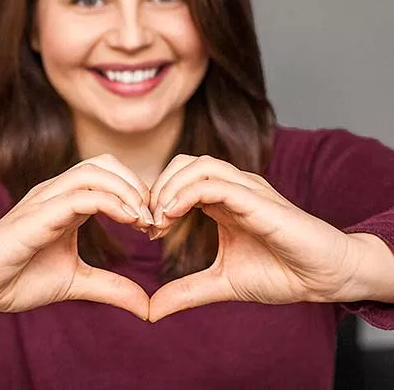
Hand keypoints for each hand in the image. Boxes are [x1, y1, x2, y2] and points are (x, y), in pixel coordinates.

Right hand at [0, 154, 153, 320]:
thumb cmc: (18, 278)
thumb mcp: (77, 282)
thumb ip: (111, 287)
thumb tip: (146, 305)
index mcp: (67, 201)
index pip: (109, 176)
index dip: (137, 194)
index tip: (154, 224)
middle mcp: (57, 192)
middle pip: (105, 163)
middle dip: (136, 185)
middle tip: (153, 218)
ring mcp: (45, 199)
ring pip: (94, 171)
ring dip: (127, 191)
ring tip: (143, 219)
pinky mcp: (36, 214)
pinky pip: (80, 196)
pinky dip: (110, 203)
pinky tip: (128, 221)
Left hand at [148, 155, 361, 321]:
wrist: (323, 278)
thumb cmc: (280, 273)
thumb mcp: (222, 282)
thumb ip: (187, 291)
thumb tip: (151, 310)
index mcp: (222, 201)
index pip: (180, 179)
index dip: (158, 199)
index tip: (149, 232)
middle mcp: (233, 188)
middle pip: (184, 163)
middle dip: (159, 186)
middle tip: (149, 222)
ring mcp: (247, 190)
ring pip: (199, 165)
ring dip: (170, 187)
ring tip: (160, 219)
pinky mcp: (258, 200)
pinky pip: (217, 184)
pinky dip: (188, 193)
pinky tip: (173, 215)